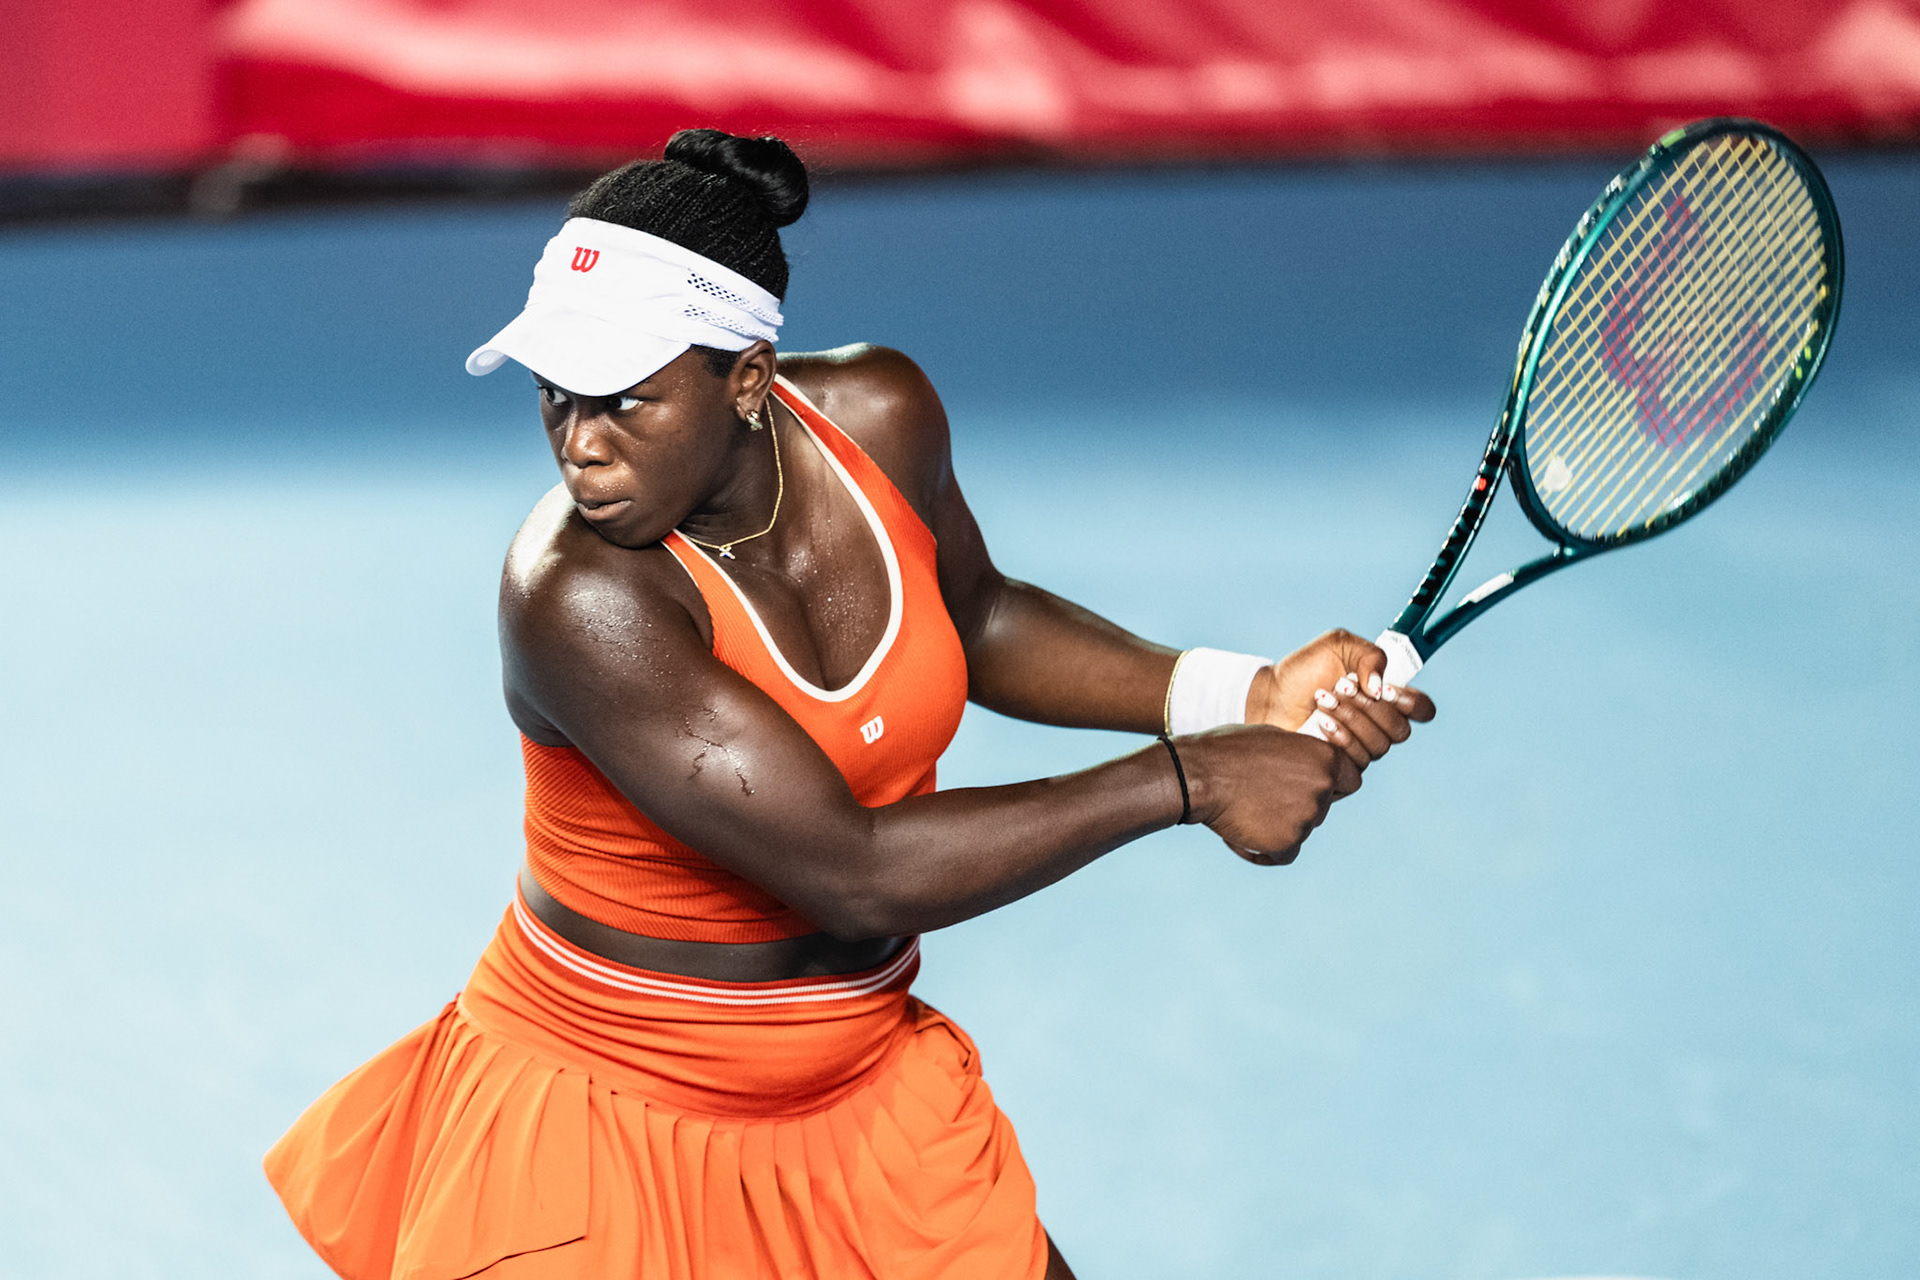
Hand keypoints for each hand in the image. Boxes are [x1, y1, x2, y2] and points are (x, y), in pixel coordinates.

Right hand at [1178, 724, 1360, 865]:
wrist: (1199, 776)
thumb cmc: (1228, 751)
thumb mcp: (1274, 739)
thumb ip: (1301, 755)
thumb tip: (1310, 764)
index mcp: (1325, 758)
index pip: (1350, 781)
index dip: (1332, 785)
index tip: (1310, 786)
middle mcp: (1322, 788)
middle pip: (1322, 808)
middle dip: (1299, 805)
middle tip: (1264, 797)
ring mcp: (1306, 818)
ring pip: (1302, 830)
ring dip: (1280, 826)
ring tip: (1245, 811)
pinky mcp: (1287, 843)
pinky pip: (1284, 853)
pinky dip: (1266, 850)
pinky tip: (1242, 837)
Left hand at [1246, 629, 1435, 770]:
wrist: (1270, 696)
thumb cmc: (1304, 671)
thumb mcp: (1337, 646)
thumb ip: (1368, 655)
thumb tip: (1381, 687)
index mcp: (1386, 696)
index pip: (1423, 710)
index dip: (1412, 703)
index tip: (1385, 690)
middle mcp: (1379, 725)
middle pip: (1400, 730)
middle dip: (1370, 708)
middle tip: (1341, 687)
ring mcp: (1363, 748)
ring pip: (1378, 745)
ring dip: (1350, 718)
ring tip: (1322, 699)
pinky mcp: (1343, 766)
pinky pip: (1357, 761)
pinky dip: (1339, 737)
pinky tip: (1319, 723)